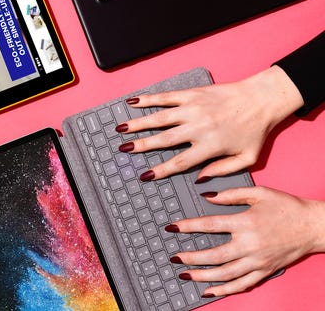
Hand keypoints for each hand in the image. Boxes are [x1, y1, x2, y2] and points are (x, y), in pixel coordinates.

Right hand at [117, 66, 303, 180]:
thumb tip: (199, 179)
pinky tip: (134, 102)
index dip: (160, 170)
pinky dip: (149, 99)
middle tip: (123, 149)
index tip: (145, 175)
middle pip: (163, 139)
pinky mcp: (193, 94)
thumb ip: (222, 171)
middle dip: (141, 145)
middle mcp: (198, 127)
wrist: (263, 99)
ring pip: (160, 117)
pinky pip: (167, 97)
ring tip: (121, 128)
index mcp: (210, 146)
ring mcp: (194, 108)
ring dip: (138, 123)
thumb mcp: (247, 158)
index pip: (179, 162)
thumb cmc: (256, 130)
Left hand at [166, 187, 324, 296]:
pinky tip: (209, 291)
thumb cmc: (285, 207)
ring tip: (185, 274)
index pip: (210, 225)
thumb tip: (207, 195)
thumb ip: (231, 194)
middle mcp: (250, 245)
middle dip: (191, 257)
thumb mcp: (258, 192)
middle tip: (174, 257)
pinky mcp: (264, 271)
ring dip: (202, 276)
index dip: (188, 226)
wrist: (312, 226)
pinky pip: (241, 285)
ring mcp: (257, 261)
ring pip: (225, 274)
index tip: (172, 228)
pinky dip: (224, 290)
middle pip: (214, 255)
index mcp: (246, 223)